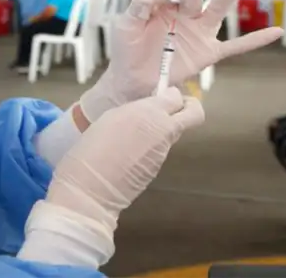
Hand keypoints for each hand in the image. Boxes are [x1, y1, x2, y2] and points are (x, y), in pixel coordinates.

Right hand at [47, 88, 204, 231]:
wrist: (90, 189)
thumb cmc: (91, 148)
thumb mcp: (111, 118)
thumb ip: (136, 111)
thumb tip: (148, 111)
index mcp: (149, 112)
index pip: (176, 96)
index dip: (170, 95)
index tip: (160, 97)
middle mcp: (163, 130)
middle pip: (195, 113)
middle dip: (188, 107)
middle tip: (170, 109)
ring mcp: (163, 152)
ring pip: (174, 133)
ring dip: (162, 130)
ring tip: (134, 135)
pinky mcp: (157, 169)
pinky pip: (160, 150)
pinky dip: (150, 148)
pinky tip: (128, 153)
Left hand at [79, 0, 282, 121]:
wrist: (130, 82)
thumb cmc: (126, 50)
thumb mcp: (126, 23)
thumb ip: (139, 3)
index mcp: (164, 4)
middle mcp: (184, 14)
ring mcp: (198, 33)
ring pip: (215, 12)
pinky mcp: (207, 53)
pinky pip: (235, 46)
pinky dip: (256, 40)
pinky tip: (276, 31)